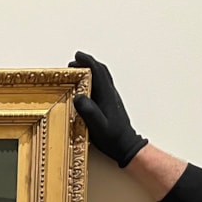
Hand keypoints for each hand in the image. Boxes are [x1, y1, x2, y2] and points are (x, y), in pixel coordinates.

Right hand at [68, 51, 147, 166]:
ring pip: (102, 77)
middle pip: (101, 71)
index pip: (98, 72)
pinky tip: (86, 85)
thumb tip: (78, 96)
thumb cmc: (112, 138)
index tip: (77, 56)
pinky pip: (101, 85)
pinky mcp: (110, 104)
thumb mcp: (98, 126)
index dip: (87, 62)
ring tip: (78, 70)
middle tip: (74, 61)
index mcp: (107, 95)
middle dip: (88, 63)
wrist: (126, 145)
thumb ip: (89, 111)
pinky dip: (93, 79)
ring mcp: (111, 98)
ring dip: (91, 70)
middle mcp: (110, 93)